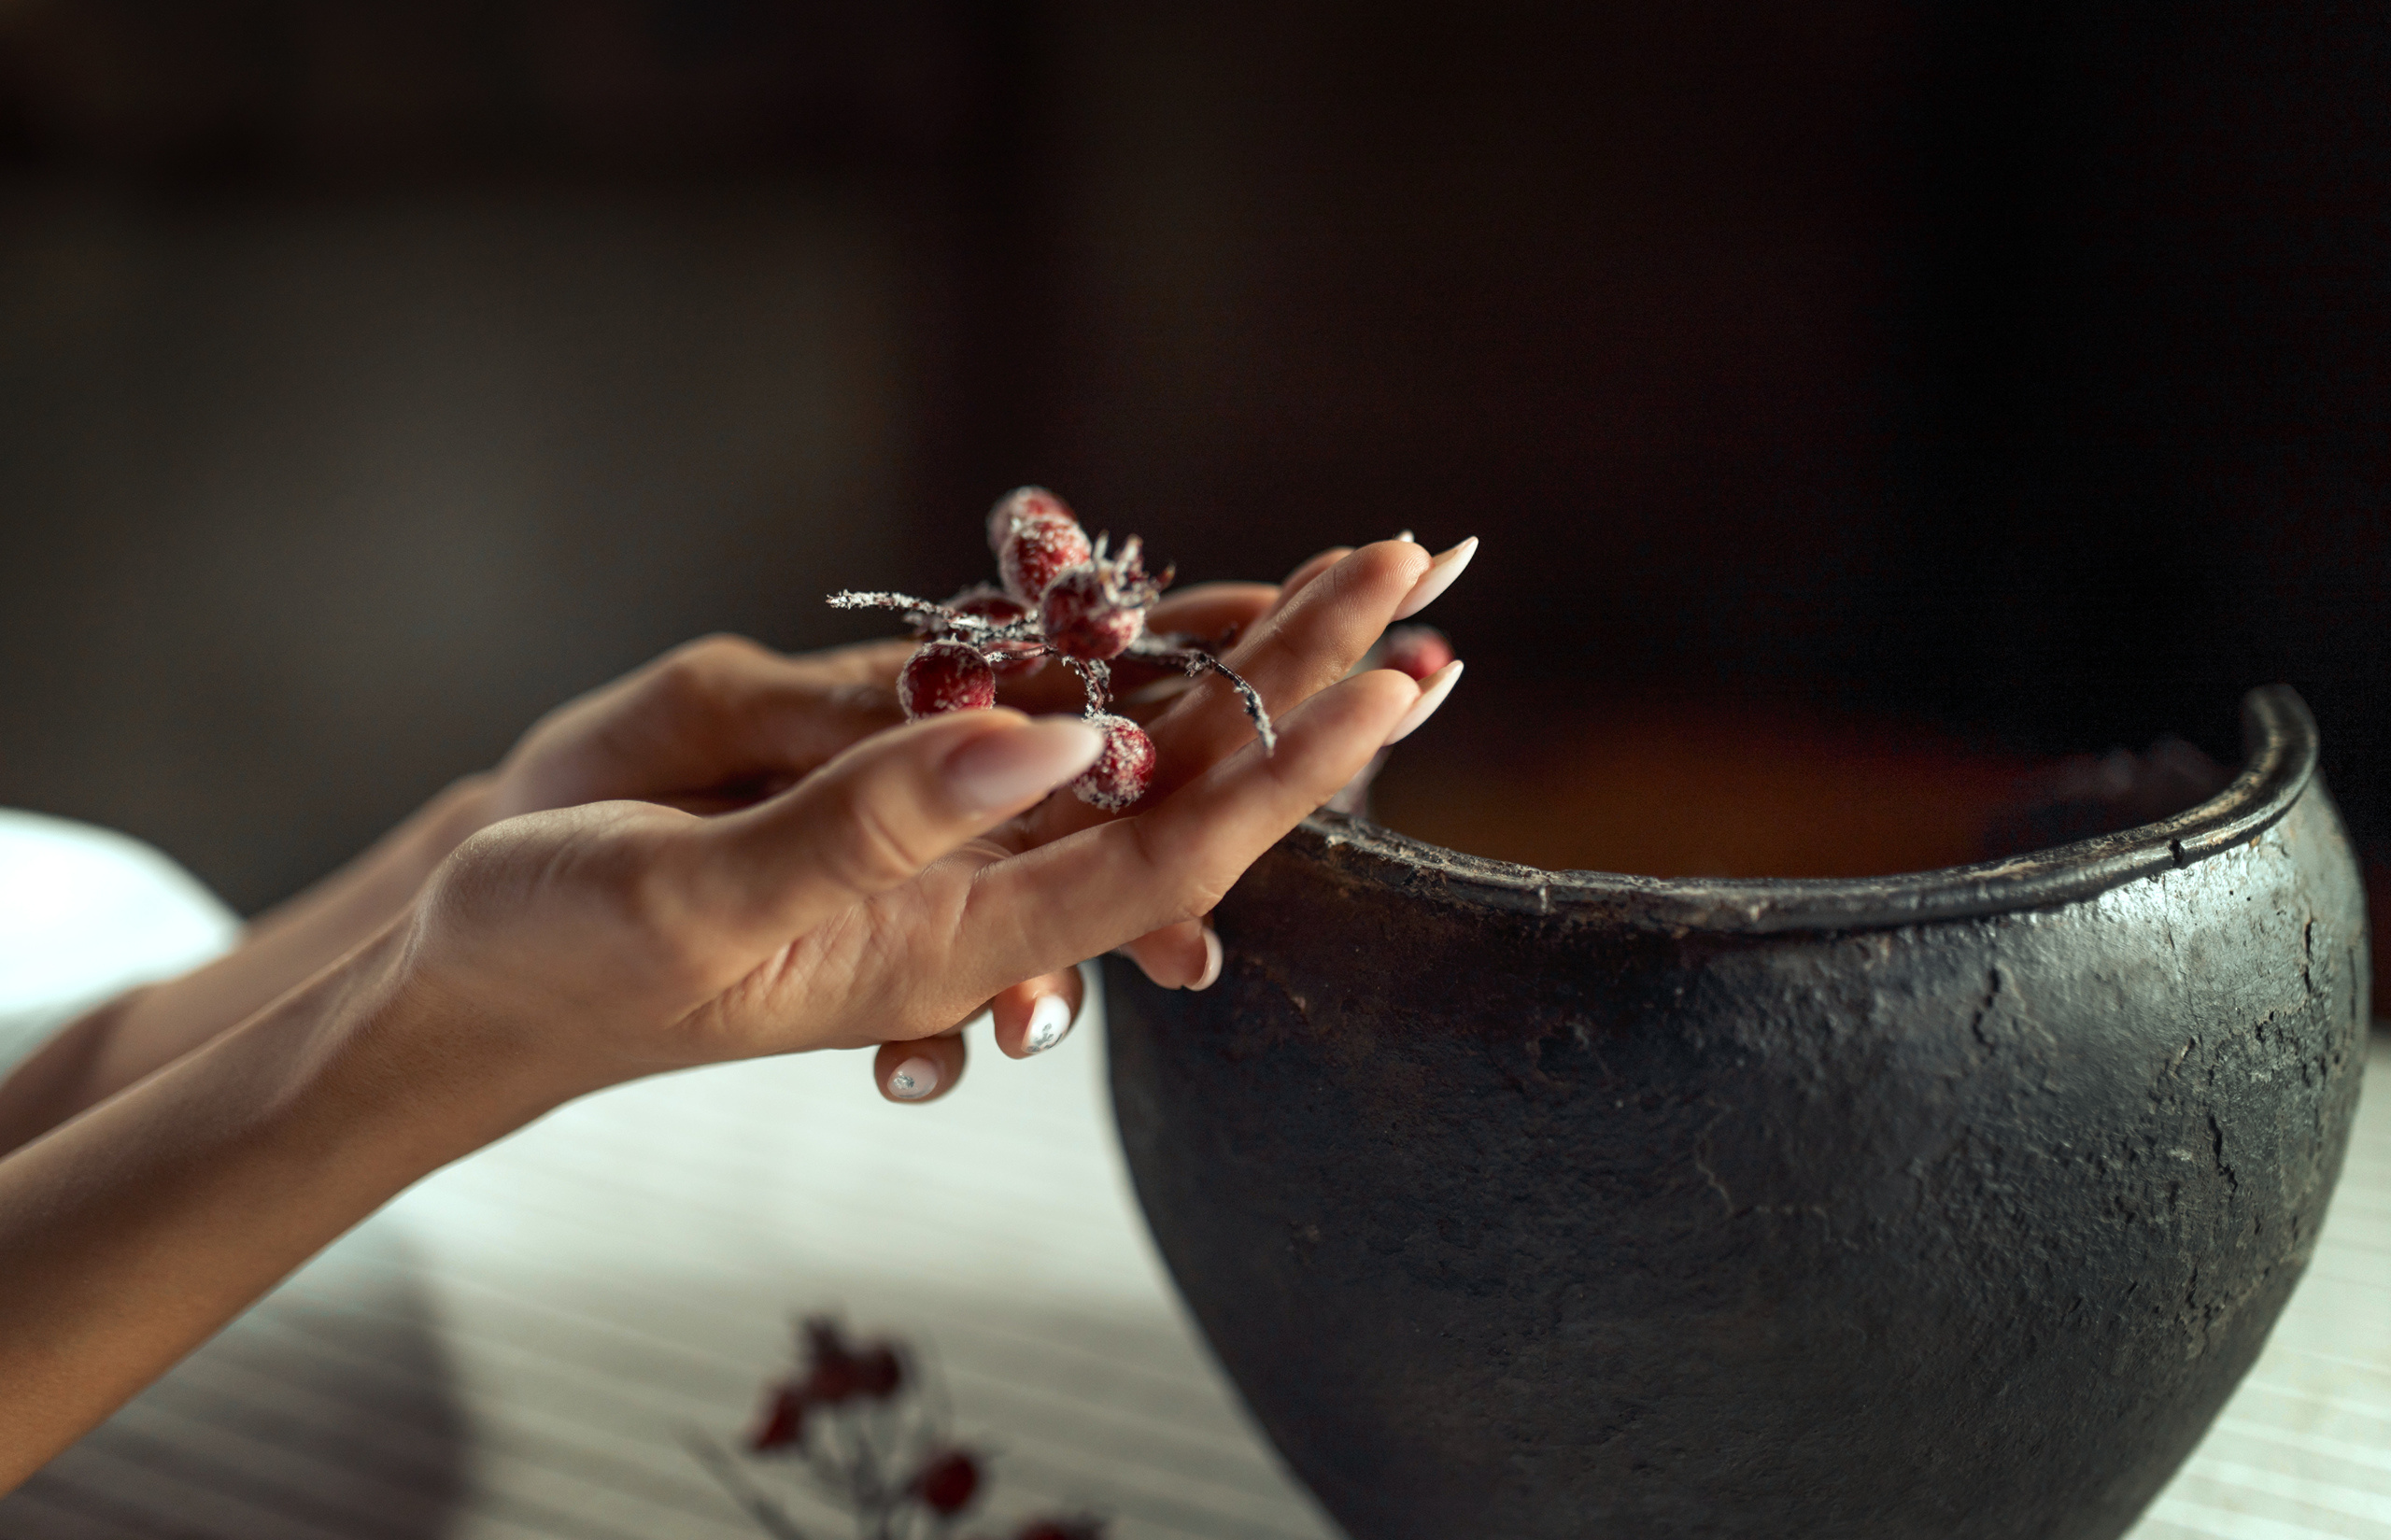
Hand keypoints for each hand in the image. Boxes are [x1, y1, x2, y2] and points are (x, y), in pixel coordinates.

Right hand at [396, 541, 1453, 1113]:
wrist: (473, 982)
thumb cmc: (562, 951)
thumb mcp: (705, 890)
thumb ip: (877, 824)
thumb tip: (1057, 737)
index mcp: (961, 936)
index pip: (1175, 843)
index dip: (1297, 757)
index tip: (1403, 668)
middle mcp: (982, 893)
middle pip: (1182, 779)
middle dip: (1303, 678)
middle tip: (1413, 568)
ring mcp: (942, 848)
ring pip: (1125, 746)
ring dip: (1236, 659)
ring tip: (1346, 578)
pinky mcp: (892, 803)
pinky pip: (1035, 719)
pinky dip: (1117, 653)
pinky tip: (1177, 607)